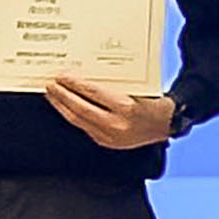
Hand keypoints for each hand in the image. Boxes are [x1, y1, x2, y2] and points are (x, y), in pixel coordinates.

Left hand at [44, 78, 175, 151]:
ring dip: (62, 107)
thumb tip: (84, 79)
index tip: (63, 77)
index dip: (74, 84)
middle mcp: (116, 124)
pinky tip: (67, 109)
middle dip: (63, 96)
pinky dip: (73, 117)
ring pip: (78, 120)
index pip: (92, 93)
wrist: (166, 124)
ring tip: (53, 96)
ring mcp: (110, 136)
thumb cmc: (153, 103)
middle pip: (80, 108)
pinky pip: (84, 128)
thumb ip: (112, 85)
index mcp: (126, 107)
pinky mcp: (107, 142)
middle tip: (51, 85)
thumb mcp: (137, 88)